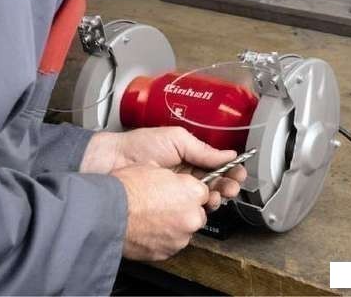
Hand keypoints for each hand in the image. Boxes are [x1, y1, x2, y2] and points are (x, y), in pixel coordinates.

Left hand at [80, 127, 246, 210]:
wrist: (111, 162)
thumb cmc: (137, 146)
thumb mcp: (175, 139)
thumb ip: (202, 148)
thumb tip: (228, 153)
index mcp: (188, 158)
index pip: (215, 167)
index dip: (230, 171)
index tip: (238, 173)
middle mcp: (184, 176)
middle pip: (214, 186)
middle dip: (226, 187)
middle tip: (229, 187)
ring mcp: (174, 193)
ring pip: (203, 201)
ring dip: (214, 199)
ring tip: (215, 195)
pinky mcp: (166, 208)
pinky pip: (186, 212)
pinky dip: (196, 210)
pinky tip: (200, 206)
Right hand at [112, 164, 208, 260]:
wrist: (108, 212)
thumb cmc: (126, 188)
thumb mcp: (153, 168)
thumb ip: (173, 178)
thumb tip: (174, 181)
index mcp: (192, 192)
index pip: (203, 192)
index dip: (188, 190)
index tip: (179, 191)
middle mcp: (192, 216)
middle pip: (197, 213)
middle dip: (184, 209)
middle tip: (164, 204)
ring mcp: (181, 237)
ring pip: (184, 229)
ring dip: (174, 224)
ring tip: (152, 217)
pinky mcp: (168, 252)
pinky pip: (171, 243)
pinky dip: (162, 238)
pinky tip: (148, 229)